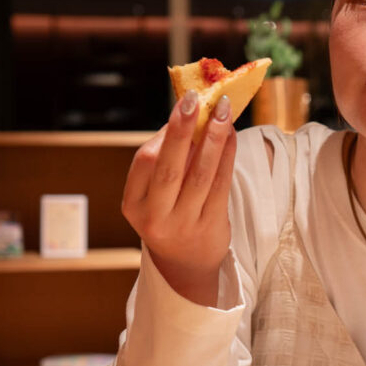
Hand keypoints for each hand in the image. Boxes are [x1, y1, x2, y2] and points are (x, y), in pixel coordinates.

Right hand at [122, 91, 236, 304]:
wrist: (186, 266)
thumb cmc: (170, 217)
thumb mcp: (155, 197)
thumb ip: (165, 162)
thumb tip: (189, 114)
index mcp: (134, 205)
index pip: (145, 162)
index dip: (164, 133)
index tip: (182, 106)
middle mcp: (155, 217)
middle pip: (169, 167)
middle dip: (182, 130)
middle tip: (194, 98)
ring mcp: (183, 225)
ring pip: (200, 174)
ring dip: (213, 138)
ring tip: (222, 111)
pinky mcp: (211, 227)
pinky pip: (221, 185)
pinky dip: (227, 156)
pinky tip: (231, 135)